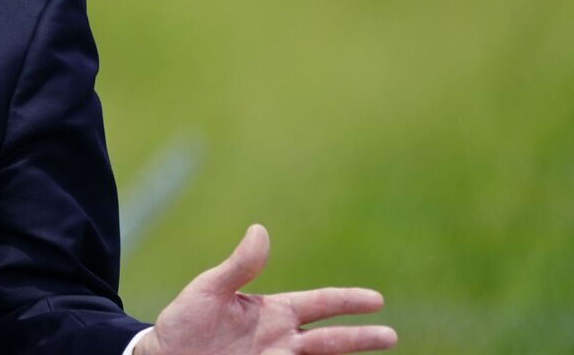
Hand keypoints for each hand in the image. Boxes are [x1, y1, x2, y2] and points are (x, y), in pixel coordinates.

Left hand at [135, 224, 395, 354]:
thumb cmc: (183, 321)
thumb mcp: (207, 290)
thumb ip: (237, 267)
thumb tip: (260, 230)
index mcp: (272, 312)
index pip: (318, 304)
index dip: (346, 301)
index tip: (376, 300)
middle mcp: (280, 339)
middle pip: (329, 340)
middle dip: (360, 338)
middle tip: (390, 335)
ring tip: (379, 349)